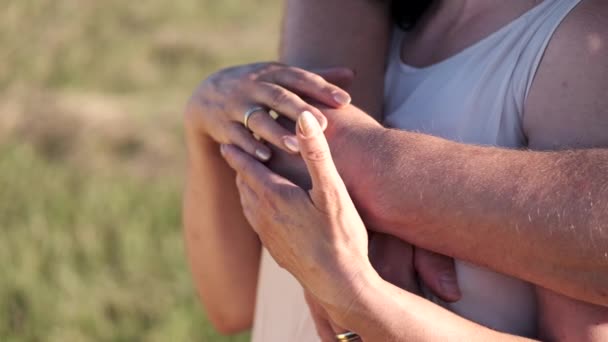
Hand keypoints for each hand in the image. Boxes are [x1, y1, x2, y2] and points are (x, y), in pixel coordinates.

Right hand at [184, 62, 352, 160]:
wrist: (207, 98)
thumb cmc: (258, 90)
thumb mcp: (280, 79)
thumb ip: (314, 79)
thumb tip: (351, 74)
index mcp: (272, 73)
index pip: (300, 78)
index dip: (322, 88)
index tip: (345, 101)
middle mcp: (252, 86)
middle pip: (278, 96)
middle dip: (300, 110)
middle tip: (324, 125)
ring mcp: (235, 106)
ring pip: (257, 119)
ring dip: (276, 132)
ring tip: (297, 146)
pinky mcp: (221, 126)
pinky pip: (237, 137)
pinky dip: (250, 147)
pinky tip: (266, 158)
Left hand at [220, 111, 370, 311]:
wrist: (338, 284)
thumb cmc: (340, 236)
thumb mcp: (332, 191)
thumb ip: (316, 153)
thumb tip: (303, 116)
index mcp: (275, 196)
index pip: (248, 165)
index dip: (239, 148)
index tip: (229, 134)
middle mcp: (264, 215)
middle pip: (243, 182)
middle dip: (240, 163)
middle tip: (235, 147)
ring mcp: (267, 234)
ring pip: (247, 202)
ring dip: (245, 184)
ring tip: (244, 173)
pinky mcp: (274, 249)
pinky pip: (255, 220)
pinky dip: (253, 204)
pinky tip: (261, 207)